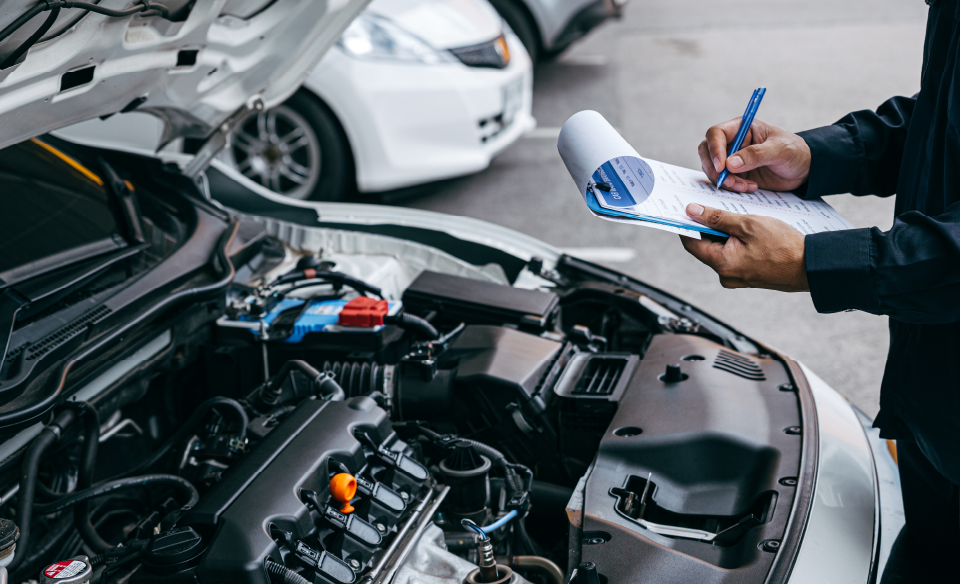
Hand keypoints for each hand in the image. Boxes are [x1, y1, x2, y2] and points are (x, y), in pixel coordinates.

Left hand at [680, 203, 808, 291]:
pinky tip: (749, 230)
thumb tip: (692, 211)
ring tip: (740, 217)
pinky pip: (734, 255)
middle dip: (710, 225)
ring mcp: (737, 277)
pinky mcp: (748, 276)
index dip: (687, 224)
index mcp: (721, 263)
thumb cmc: (784, 246)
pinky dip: (737, 241)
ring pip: (721, 249)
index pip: (691, 242)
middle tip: (718, 206)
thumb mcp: (748, 224)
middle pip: (706, 245)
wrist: (811, 266)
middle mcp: (725, 275)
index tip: (687, 209)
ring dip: (726, 232)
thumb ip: (717, 218)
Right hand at [698, 118, 810, 192]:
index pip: (716, 134)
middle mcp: (733, 142)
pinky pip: (723, 181)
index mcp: (742, 128)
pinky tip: (750, 187)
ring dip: (724, 181)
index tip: (722, 166)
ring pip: (712, 169)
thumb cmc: (795, 152)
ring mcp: (732, 159)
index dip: (714, 149)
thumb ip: (756, 154)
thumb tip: (730, 163)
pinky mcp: (735, 174)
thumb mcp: (780, 150)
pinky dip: (732, 187)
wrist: (804, 169)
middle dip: (715, 169)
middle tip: (729, 181)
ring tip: (745, 186)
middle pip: (707, 152)